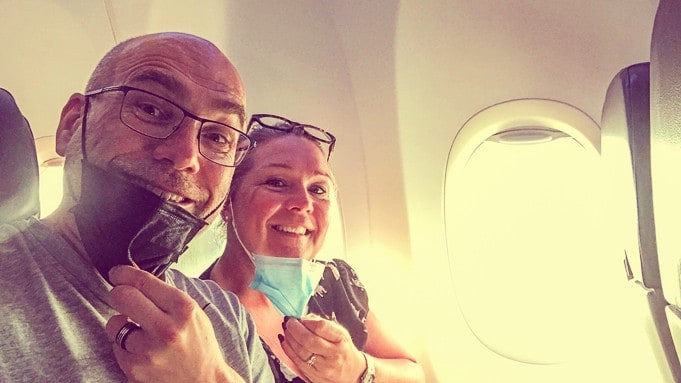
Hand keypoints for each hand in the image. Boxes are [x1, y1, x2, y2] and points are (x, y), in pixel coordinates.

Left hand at [104, 265, 243, 382]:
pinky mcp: (135, 369)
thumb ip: (166, 295)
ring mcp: (149, 350)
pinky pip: (116, 347)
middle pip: (122, 296)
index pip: (143, 281)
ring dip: (121, 324)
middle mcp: (166, 328)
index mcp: (183, 308)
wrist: (204, 382)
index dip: (124, 273)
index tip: (117, 273)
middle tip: (122, 297)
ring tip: (138, 331)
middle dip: (118, 294)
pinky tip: (142, 350)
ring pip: (113, 323)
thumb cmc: (199, 345)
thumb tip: (134, 277)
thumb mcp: (193, 313)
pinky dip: (125, 346)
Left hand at [280, 314, 365, 382]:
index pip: (321, 327)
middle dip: (294, 329)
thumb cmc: (342, 348)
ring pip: (301, 352)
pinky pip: (297, 362)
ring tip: (286, 331)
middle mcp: (334, 354)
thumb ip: (322, 323)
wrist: (351, 372)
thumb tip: (302, 318)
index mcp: (341, 339)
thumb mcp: (339, 333)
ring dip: (289, 339)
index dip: (307, 321)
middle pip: (309, 340)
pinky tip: (285, 342)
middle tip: (288, 322)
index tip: (299, 317)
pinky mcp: (315, 376)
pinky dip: (288, 350)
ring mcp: (324, 367)